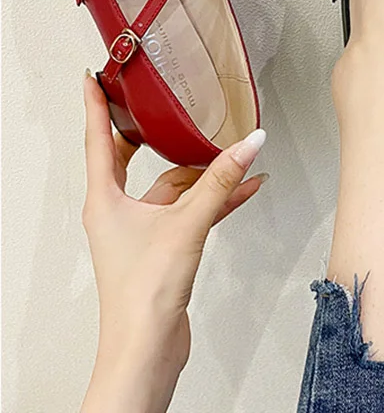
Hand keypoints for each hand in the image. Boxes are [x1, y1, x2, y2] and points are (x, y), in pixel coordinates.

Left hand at [80, 74, 266, 412]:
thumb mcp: (187, 223)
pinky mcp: (162, 246)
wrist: (148, 346)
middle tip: (164, 106)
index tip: (94, 79)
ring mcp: (140, 229)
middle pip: (132, 158)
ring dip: (202, 172)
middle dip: (154, 135)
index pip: (98, 139)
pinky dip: (214, 197)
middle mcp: (117, 210)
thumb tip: (249, 144)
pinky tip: (244, 187)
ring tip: (233, 152)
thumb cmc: (144, 293)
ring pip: (171, 186)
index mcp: (104, 199)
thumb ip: (220, 180)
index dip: (95, 105)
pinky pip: (190, 209)